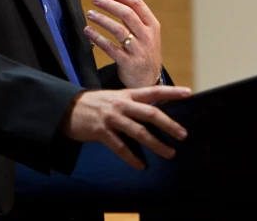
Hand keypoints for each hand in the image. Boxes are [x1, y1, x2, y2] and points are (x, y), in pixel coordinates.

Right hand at [60, 86, 191, 168]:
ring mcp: (111, 117)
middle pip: (150, 113)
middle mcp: (122, 104)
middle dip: (168, 124)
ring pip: (138, 132)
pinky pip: (120, 147)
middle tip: (183, 134)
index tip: (189, 93)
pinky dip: (131, 157)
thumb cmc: (95, 104)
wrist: (67, 108)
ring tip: (169, 153)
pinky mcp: (101, 131)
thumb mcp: (115, 98)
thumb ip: (132, 104)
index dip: (172, 92)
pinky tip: (141, 165)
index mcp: (127, 94)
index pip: (154, 91)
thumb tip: (153, 113)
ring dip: (156, 144)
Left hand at [84, 0, 162, 87]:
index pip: (137, 4)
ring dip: (102, 19)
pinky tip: (88, 31)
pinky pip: (110, 48)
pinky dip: (98, 38)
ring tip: (89, 13)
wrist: (149, 81)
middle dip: (110, 4)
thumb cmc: (145, 52)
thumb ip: (136, 11)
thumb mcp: (147, 31)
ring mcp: (138, 50)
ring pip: (119, 30)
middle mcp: (147, 37)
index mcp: (152, 26)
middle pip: (127, 14)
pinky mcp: (128, 63)